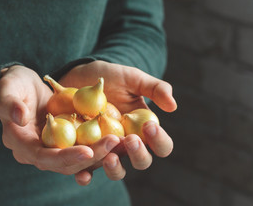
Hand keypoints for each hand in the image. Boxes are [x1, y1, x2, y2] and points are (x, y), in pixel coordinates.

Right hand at [0, 65, 120, 184]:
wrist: (24, 85)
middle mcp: (37, 152)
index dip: (65, 157)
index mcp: (21, 143)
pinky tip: (117, 140)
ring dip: (99, 154)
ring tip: (118, 142)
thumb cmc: (14, 84)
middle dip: (90, 157)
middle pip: (64, 164)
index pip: (42, 157)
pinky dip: (99, 146)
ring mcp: (53, 148)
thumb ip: (10, 103)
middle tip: (112, 144)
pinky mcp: (66, 141)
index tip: (87, 151)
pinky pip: (84, 148)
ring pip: (78, 160)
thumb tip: (19, 117)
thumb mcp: (7, 88)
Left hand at [60, 60, 176, 182]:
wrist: (79, 76)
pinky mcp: (83, 152)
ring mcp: (106, 150)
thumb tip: (173, 106)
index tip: (149, 126)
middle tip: (131, 139)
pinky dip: (84, 175)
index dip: (159, 140)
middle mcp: (127, 144)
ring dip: (116, 169)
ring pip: (116, 171)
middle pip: (142, 162)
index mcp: (144, 130)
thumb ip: (155, 88)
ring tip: (109, 158)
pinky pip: (85, 170)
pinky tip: (82, 175)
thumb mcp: (133, 78)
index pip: (161, 145)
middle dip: (139, 154)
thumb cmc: (110, 77)